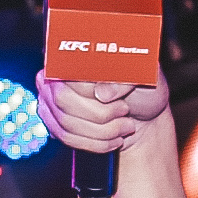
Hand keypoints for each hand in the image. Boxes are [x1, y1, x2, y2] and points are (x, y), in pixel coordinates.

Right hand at [35, 68, 169, 155]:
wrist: (145, 113)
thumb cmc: (145, 89)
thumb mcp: (143, 78)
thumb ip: (123, 79)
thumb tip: (102, 92)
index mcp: (79, 53)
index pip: (69, 73)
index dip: (93, 92)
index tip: (122, 102)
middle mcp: (59, 73)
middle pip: (62, 100)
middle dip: (99, 114)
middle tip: (124, 112)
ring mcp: (52, 98)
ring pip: (66, 123)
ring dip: (101, 131)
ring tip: (125, 126)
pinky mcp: (55, 121)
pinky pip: (66, 137)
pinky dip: (95, 143)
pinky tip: (114, 140)